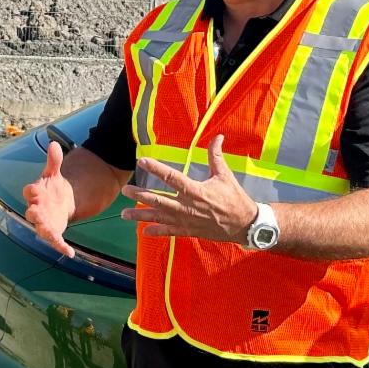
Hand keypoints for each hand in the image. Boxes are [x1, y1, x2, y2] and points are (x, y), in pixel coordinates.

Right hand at [23, 141, 75, 257]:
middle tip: (34, 213)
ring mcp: (44, 222)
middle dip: (33, 213)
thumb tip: (53, 144)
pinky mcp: (54, 231)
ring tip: (51, 235)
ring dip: (45, 231)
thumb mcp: (54, 174)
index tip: (33, 190)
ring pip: (41, 228)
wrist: (61, 201)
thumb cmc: (52, 188)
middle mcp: (37, 209)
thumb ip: (53, 161)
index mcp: (36, 193)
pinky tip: (70, 253)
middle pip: (32, 212)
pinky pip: (56, 240)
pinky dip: (61, 247)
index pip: (29, 192)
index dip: (31, 191)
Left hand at [120, 135, 257, 242]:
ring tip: (125, 214)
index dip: (156, 169)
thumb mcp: (225, 175)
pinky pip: (169, 232)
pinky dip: (156, 231)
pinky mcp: (188, 231)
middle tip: (125, 190)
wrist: (243, 225)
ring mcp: (186, 220)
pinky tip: (143, 231)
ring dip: (141, 215)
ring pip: (159, 217)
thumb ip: (216, 156)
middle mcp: (187, 207)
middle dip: (140, 195)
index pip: (172, 177)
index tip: (142, 161)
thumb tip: (218, 136)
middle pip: (158, 200)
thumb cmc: (234, 198)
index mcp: (195, 190)